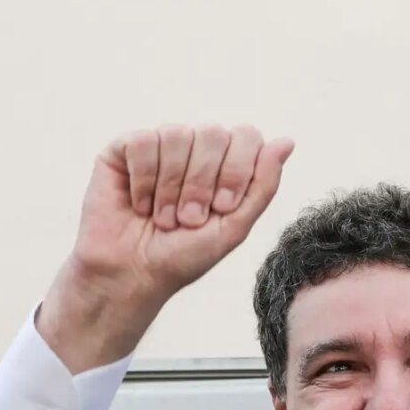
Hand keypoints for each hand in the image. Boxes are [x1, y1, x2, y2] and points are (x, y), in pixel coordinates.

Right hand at [38, 124, 294, 372]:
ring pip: (178, 134)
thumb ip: (263, 185)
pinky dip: (144, 180)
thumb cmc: (181, 257)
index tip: (222, 208)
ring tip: (162, 217)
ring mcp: (159, 146)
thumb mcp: (234, 228)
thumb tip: (286, 142)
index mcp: (223, 163)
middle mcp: (193, 148)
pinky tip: (139, 204)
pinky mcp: (123, 150)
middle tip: (188, 219)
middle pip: (213, 133)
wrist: (132, 276)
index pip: (245, 136)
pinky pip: (144, 141)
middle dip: (202, 183)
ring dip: (171, 186)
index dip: (236, 170)